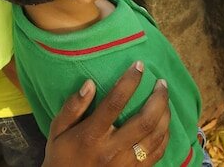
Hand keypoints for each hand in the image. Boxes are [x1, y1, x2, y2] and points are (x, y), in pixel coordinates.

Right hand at [43, 62, 170, 165]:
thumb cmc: (62, 155)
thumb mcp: (58, 131)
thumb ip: (72, 107)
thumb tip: (89, 83)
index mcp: (91, 135)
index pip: (114, 103)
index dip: (129, 81)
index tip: (138, 65)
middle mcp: (111, 149)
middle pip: (145, 121)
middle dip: (158, 98)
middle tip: (161, 82)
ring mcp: (125, 163)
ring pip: (156, 136)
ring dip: (165, 114)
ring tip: (164, 98)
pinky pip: (157, 152)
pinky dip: (165, 134)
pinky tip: (164, 122)